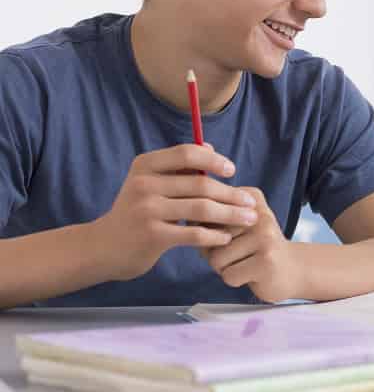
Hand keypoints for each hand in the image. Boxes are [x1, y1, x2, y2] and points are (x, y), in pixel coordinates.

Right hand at [93, 144, 258, 280]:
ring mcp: (147, 210)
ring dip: (231, 214)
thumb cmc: (135, 211)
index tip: (232, 171)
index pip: (187, 153)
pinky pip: (194, 233)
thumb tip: (210, 146)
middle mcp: (144, 184)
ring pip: (202, 209)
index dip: (214, 160)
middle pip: (200, 184)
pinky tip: (226, 236)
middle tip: (251, 202)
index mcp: (145, 165)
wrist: (102, 247)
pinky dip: (215, 235)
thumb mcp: (149, 182)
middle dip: (232, 193)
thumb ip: (178, 166)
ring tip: (248, 219)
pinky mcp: (152, 236)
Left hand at [204, 187, 300, 302]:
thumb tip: (189, 220)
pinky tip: (252, 273)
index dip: (209, 233)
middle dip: (216, 252)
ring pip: (216, 259)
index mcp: (250, 197)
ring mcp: (265, 236)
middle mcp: (258, 212)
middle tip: (240, 253)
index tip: (231, 236)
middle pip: (208, 238)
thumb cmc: (255, 248)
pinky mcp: (266, 260)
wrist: (293, 269)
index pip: (205, 214)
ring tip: (246, 263)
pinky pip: (229, 275)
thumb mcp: (238, 223)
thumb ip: (212, 216)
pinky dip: (235, 280)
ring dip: (225, 268)